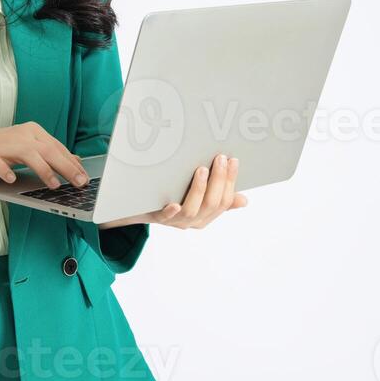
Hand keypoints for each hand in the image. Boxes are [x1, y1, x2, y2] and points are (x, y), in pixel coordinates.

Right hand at [0, 122, 89, 191]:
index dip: (72, 163)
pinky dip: (6, 172)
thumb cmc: (4, 151)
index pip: (57, 147)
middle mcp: (21, 135)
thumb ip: (51, 153)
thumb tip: (77, 161)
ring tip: (54, 185)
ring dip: (43, 170)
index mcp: (33, 132)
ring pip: (28, 154)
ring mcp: (4, 144)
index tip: (85, 178)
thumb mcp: (30, 149)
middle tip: (79, 182)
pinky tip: (13, 180)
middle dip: (66, 167)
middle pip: (47, 150)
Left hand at [99, 154, 247, 229]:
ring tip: (202, 169)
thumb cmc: (170, 197)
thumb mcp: (196, 198)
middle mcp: (192, 221)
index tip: (233, 160)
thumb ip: (217, 197)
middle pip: (212, 204)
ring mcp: (174, 221)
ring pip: (192, 210)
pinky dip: (171, 212)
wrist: (136, 208)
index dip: (230, 181)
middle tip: (220, 158)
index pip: (224, 201)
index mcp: (205, 216)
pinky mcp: (156, 218)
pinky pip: (165, 217)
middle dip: (219, 180)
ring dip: (199, 190)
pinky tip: (174, 204)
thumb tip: (244, 200)